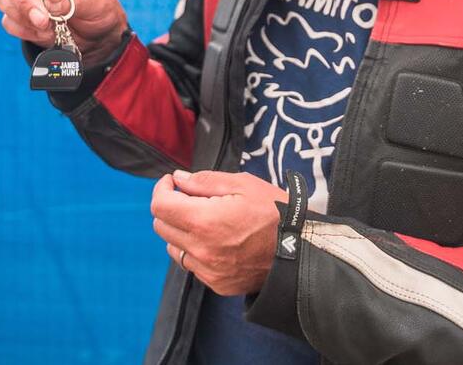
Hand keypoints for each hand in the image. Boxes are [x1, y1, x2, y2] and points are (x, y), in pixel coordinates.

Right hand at [0, 0, 128, 67]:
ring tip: (49, 27)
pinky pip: (9, 22)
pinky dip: (26, 31)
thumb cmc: (98, 9)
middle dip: (25, 1)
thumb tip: (50, 5)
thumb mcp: (97, 2)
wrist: (96, 35)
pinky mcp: (19, 16)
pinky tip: (45, 33)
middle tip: (44, 20)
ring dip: (24, 17)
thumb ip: (76, 1)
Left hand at [150, 170, 286, 295]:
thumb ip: (205, 181)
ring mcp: (207, 270)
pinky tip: (216, 240)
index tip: (172, 182)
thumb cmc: (275, 212)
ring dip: (180, 230)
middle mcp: (200, 249)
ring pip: (173, 247)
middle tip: (191, 197)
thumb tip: (178, 178)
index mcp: (204, 220)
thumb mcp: (244, 184)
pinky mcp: (216, 283)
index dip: (162, 189)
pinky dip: (195, 250)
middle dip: (170, 207)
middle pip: (161, 226)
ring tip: (204, 220)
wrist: (301, 250)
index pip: (160, 206)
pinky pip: (192, 265)